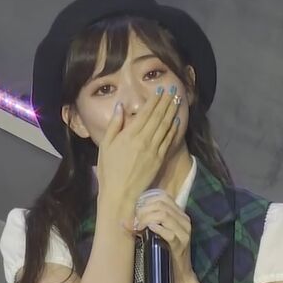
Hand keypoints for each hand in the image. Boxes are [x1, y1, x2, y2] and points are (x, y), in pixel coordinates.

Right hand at [96, 86, 180, 208]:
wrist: (120, 193)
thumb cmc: (109, 170)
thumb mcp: (106, 145)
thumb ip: (114, 125)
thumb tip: (121, 106)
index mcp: (130, 134)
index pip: (146, 112)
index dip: (154, 100)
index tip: (160, 90)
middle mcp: (144, 139)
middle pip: (158, 116)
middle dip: (166, 102)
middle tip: (172, 90)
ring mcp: (154, 149)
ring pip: (166, 126)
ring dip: (172, 112)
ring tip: (177, 100)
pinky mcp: (159, 159)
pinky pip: (168, 141)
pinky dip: (173, 129)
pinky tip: (177, 121)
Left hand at [134, 190, 192, 275]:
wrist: (181, 275)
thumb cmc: (166, 253)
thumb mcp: (156, 236)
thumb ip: (143, 226)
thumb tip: (123, 222)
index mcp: (180, 215)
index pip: (163, 197)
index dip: (146, 201)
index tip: (137, 213)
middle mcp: (184, 221)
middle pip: (161, 205)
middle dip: (144, 211)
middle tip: (135, 223)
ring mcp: (184, 233)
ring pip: (164, 216)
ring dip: (147, 219)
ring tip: (139, 228)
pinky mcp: (181, 246)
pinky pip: (169, 233)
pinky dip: (156, 229)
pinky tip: (148, 230)